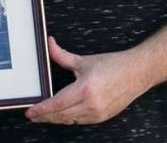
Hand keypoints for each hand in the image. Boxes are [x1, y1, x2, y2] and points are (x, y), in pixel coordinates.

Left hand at [24, 36, 148, 125]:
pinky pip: (80, 121)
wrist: (137, 73)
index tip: (30, 111)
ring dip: (55, 119)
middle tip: (32, 115)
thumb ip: (62, 55)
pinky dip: (68, 119)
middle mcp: (92, 104)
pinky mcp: (102, 117)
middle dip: (44, 117)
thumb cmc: (113, 66)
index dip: (42, 109)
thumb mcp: (84, 60)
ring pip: (70, 120)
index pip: (57, 104)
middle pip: (61, 116)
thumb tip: (49, 45)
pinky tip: (61, 115)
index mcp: (86, 89)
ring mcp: (98, 113)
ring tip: (42, 116)